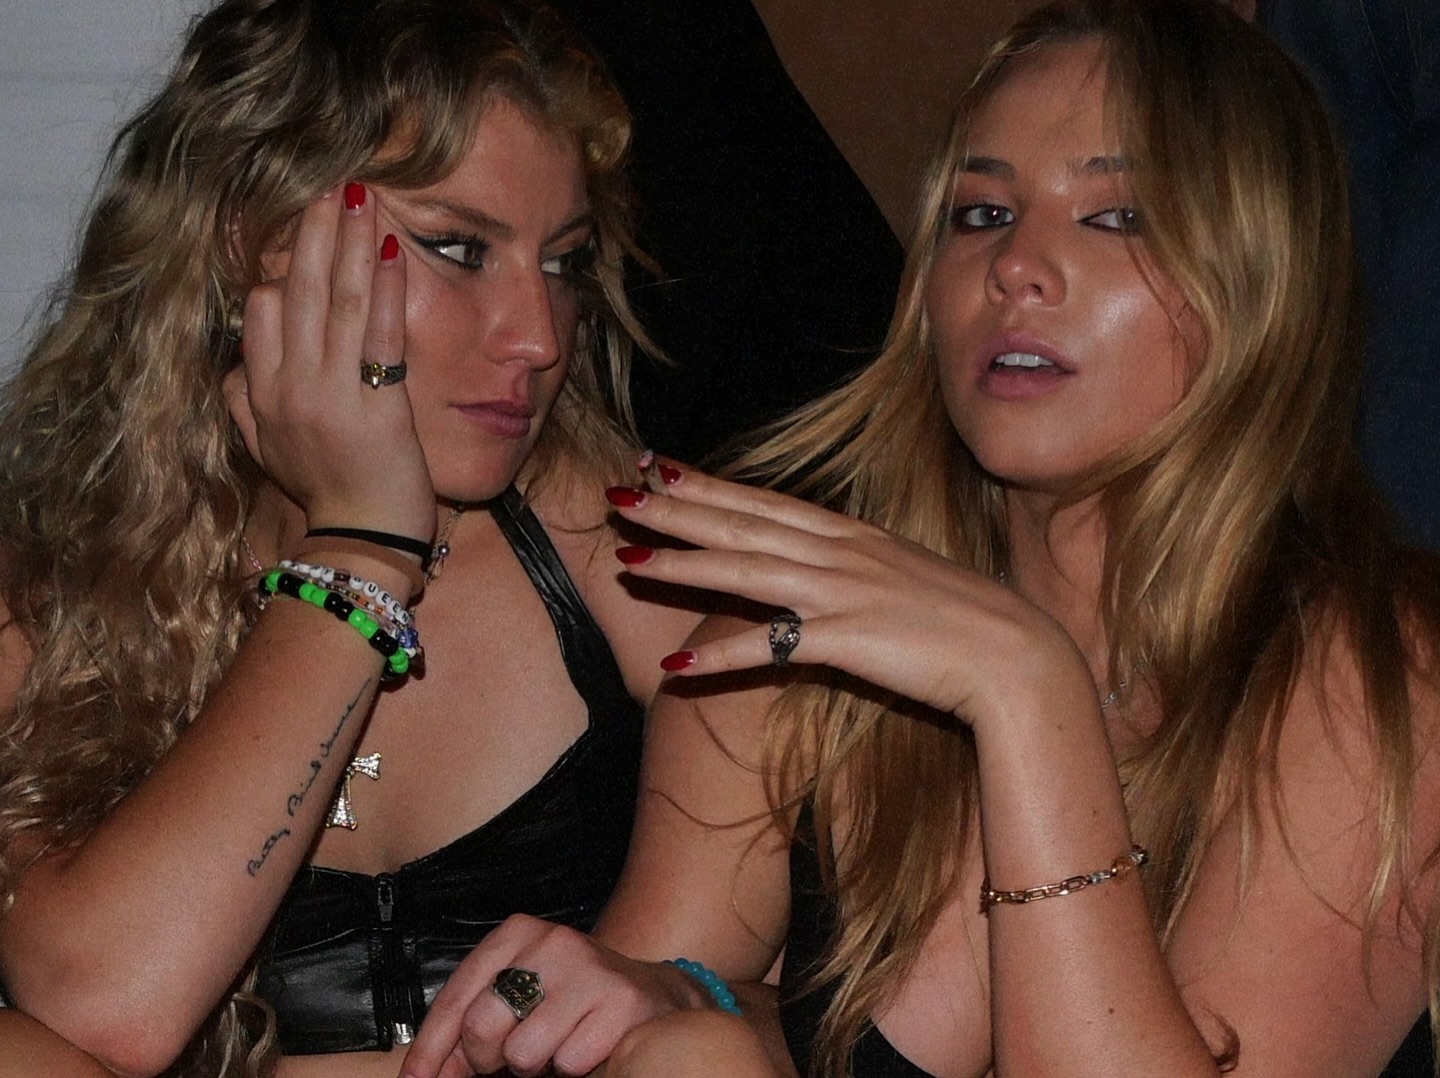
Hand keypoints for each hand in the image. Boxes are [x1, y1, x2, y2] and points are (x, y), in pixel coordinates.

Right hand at [223, 183, 434, 538]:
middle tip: (330, 184)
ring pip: (336, 304)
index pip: (260, 313)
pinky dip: (387, 290)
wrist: (360, 546)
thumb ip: (243, 407)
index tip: (303, 228)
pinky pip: (381, 337)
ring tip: (361, 196)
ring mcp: (333, 397)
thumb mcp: (267, 453)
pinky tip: (393, 250)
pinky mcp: (379, 408)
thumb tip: (230, 371)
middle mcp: (291, 389)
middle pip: (296, 294)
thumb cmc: (324, 497)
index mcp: (263, 395)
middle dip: (313, 234)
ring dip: (349, 244)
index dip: (279, 267)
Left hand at [401, 915, 704, 1077]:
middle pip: (483, 1024)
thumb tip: (430, 1072)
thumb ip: (474, 1030)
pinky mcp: (620, 1002)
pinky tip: (586, 1046)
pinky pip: (568, 1063)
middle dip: (485, 1060)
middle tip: (507, 1062)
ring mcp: (588, 970)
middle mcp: (552, 942)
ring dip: (535, 1066)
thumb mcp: (520, 1000)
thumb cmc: (573, 1001)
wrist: (651, 995)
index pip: (458, 995)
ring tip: (555, 1046)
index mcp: (519, 933)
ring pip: (523, 1053)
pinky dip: (572, 1068)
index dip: (431, 1047)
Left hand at [606, 464, 1090, 727]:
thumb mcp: (899, 575)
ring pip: (743, 570)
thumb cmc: (960, 618)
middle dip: (676, 507)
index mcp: (848, 534)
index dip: (708, 483)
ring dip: (681, 564)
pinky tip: (677, 669)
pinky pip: (770, 649)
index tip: (660, 465)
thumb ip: (851, 566)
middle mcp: (837, 553)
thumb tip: (814, 562)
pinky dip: (722, 659)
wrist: (1014, 653)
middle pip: (741, 523)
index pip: (764, 500)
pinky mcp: (847, 641)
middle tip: (619, 493)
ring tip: (625, 557)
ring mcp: (840, 594)